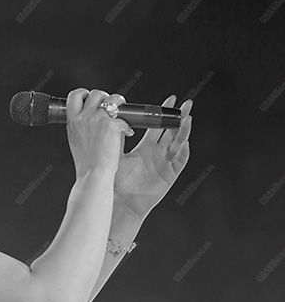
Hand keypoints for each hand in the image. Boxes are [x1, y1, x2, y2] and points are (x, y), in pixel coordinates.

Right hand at [67, 89, 133, 178]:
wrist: (94, 174)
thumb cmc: (87, 163)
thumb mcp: (77, 141)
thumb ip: (83, 126)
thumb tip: (97, 116)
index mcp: (73, 122)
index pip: (74, 96)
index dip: (84, 93)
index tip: (90, 98)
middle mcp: (83, 118)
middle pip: (95, 94)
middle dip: (105, 97)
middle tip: (111, 107)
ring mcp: (96, 119)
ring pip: (111, 99)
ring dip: (119, 102)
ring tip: (122, 112)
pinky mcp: (110, 124)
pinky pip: (122, 118)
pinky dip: (126, 125)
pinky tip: (126, 133)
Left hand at [113, 95, 192, 219]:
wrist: (120, 202)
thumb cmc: (116, 182)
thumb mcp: (116, 155)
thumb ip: (117, 137)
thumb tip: (115, 117)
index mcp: (145, 148)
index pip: (158, 126)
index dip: (164, 114)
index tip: (171, 99)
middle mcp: (157, 154)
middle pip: (172, 131)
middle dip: (179, 117)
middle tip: (185, 103)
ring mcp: (165, 163)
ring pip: (179, 143)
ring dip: (184, 130)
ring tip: (187, 118)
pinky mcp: (170, 175)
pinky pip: (181, 160)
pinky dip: (183, 150)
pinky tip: (183, 140)